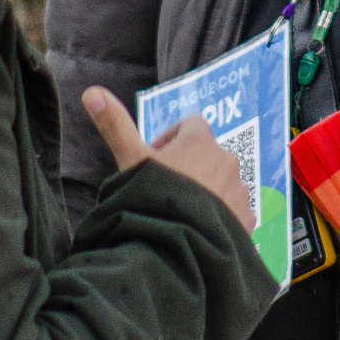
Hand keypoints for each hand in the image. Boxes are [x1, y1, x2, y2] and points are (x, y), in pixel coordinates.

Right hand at [85, 89, 255, 236]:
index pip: (191, 124)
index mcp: (201, 141)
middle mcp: (227, 161)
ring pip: (222, 183)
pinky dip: (220, 216)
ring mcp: (240, 191)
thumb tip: (92, 93)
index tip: (154, 159)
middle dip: (189, 168)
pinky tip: (198, 229)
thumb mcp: (129, 159)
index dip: (171, 138)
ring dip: (206, 191)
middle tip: (164, 190)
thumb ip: (115, 126)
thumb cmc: (151, 198)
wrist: (175, 247)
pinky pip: (235, 210)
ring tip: (181, 214)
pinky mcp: (247, 219)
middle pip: (207, 155)